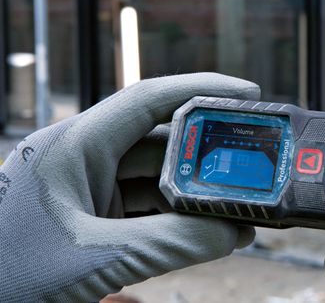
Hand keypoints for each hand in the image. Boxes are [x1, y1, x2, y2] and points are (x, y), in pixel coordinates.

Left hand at [0, 73, 258, 301]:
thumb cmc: (8, 280)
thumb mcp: (92, 259)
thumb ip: (167, 244)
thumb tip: (233, 233)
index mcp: (72, 146)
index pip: (147, 100)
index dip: (202, 90)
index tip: (248, 94)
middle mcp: (83, 160)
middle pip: (162, 143)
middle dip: (208, 155)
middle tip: (254, 162)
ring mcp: (89, 193)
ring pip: (159, 182)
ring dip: (199, 196)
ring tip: (243, 209)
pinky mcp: (95, 223)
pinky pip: (149, 213)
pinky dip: (182, 223)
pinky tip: (214, 234)